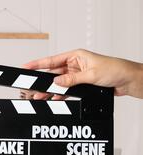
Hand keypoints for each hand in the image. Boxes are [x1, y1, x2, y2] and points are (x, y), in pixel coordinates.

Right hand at [23, 49, 142, 99]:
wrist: (128, 80)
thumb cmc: (115, 69)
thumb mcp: (91, 74)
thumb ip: (72, 79)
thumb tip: (56, 82)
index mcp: (76, 56)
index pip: (52, 60)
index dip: (37, 63)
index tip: (26, 67)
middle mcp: (75, 64)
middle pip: (53, 73)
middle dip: (43, 81)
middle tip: (32, 88)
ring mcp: (77, 74)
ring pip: (59, 83)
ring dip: (51, 90)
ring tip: (41, 97)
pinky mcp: (80, 84)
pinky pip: (66, 89)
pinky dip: (60, 94)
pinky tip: (55, 98)